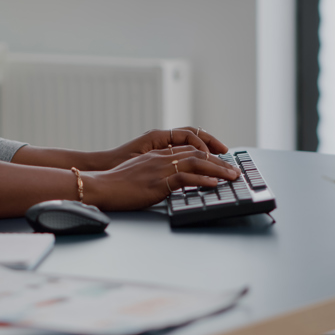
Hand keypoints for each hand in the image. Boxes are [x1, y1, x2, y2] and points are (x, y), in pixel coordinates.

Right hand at [82, 147, 239, 210]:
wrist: (100, 186)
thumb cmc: (115, 184)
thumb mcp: (138, 173)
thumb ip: (155, 173)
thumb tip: (169, 182)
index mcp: (157, 154)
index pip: (189, 149)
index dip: (208, 154)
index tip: (221, 162)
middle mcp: (161, 157)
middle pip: (197, 153)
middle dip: (219, 162)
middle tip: (234, 170)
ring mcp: (160, 168)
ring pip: (196, 163)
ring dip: (217, 169)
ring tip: (231, 176)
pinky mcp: (157, 182)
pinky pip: (185, 177)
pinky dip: (202, 179)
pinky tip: (213, 183)